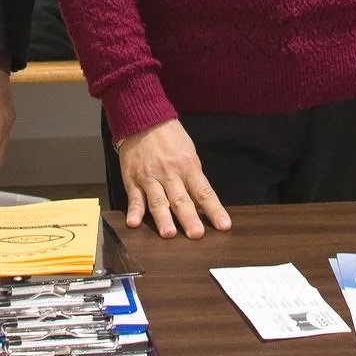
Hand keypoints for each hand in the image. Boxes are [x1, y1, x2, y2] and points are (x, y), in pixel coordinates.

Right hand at [113, 119, 231, 238]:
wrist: (143, 120)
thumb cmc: (170, 138)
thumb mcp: (188, 154)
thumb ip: (193, 179)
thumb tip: (201, 206)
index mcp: (188, 167)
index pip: (204, 192)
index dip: (214, 209)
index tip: (224, 225)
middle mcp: (170, 174)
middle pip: (181, 199)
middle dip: (189, 218)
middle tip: (196, 235)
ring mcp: (150, 178)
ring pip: (158, 201)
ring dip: (163, 218)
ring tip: (168, 234)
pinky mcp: (132, 180)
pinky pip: (134, 198)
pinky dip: (134, 211)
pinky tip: (133, 223)